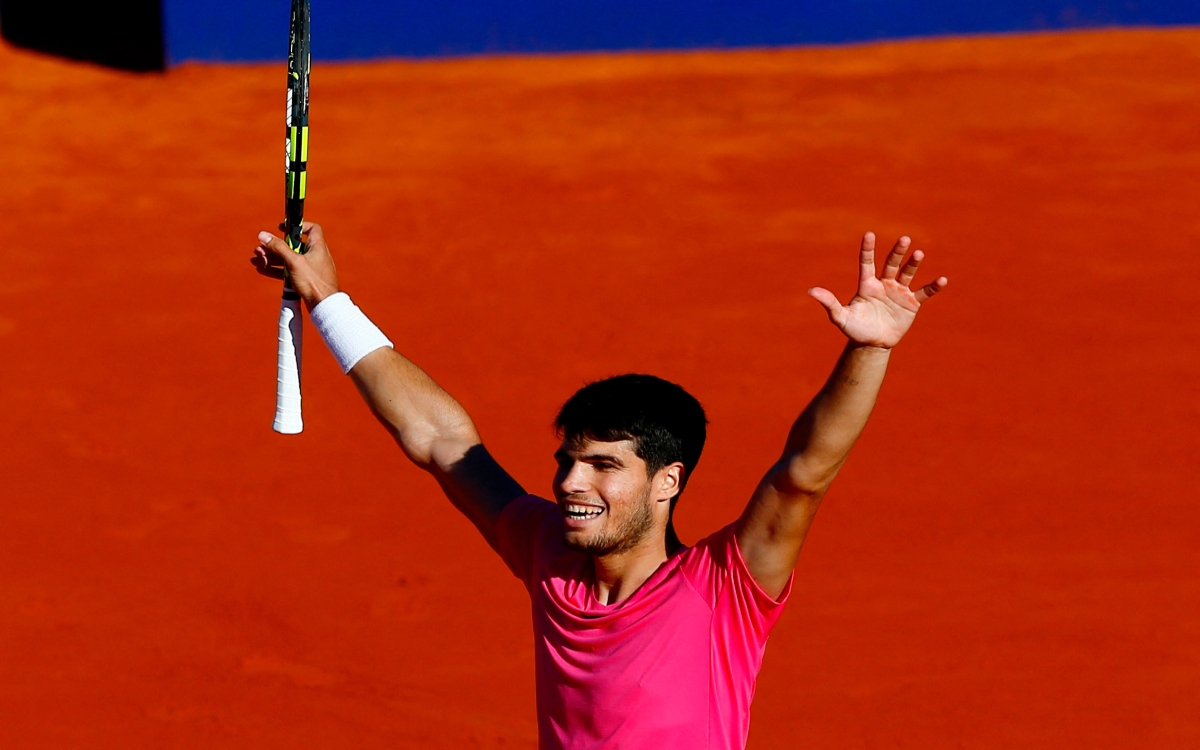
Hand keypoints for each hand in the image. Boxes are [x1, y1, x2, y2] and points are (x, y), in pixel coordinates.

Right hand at [250, 221, 339, 310]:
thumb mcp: (294, 261)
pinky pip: (289, 271)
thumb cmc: (314, 282)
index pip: (311, 228)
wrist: (324, 305)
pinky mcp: (305, 279)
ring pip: (288, 259)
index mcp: (317, 246)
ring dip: (272, 259)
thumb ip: (279, 247)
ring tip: (256, 260)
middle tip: (260, 249)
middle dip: (274, 247)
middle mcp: (314, 255)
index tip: (283, 228)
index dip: (297, 225)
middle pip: (292, 245)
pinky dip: (277, 270)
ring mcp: (310, 268)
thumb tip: (264, 235)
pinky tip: (262, 269)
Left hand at [808, 232, 947, 348]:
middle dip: (897, 252)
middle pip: (891, 264)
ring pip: (907, 273)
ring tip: (918, 253)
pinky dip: (933, 287)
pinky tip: (942, 280)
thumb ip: (829, 303)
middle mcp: (884, 284)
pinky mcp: (912, 303)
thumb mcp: (841, 317)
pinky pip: (924, 292)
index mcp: (867, 284)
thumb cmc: (855, 329)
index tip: (869, 234)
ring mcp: (899, 292)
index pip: (867, 263)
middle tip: (904, 239)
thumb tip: (811, 291)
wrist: (872, 344)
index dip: (868, 249)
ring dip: (913, 264)